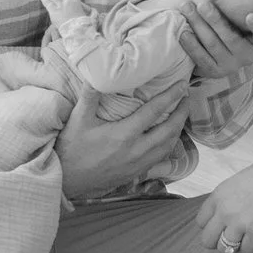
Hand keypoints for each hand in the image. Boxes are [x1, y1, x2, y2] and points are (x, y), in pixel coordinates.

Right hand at [56, 78, 190, 201]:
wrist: (66, 180)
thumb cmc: (71, 148)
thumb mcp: (78, 119)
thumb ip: (90, 95)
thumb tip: (97, 72)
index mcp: (124, 134)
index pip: (154, 111)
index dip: (171, 96)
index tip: (182, 85)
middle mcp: (136, 150)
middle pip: (169, 130)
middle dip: (182, 113)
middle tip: (186, 97)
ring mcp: (138, 164)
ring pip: (168, 146)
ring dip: (178, 129)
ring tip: (181, 115)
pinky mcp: (136, 173)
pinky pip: (161, 158)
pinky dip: (169, 145)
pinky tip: (169, 138)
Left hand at [174, 4, 252, 84]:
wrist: (221, 57)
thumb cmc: (232, 29)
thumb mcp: (241, 22)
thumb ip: (240, 9)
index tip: (250, 15)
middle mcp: (246, 55)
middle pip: (230, 37)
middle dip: (214, 20)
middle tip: (203, 4)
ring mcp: (230, 65)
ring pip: (212, 44)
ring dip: (198, 25)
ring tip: (187, 9)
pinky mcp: (214, 71)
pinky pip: (201, 58)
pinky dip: (191, 45)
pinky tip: (183, 33)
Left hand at [195, 157, 252, 252]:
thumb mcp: (237, 182)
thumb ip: (226, 199)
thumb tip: (222, 214)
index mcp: (218, 195)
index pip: (200, 222)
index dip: (211, 227)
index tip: (221, 227)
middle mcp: (224, 210)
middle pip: (207, 240)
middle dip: (218, 241)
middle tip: (231, 238)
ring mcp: (240, 223)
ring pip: (224, 249)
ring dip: (235, 246)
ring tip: (245, 239)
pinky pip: (246, 251)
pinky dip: (252, 247)